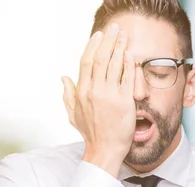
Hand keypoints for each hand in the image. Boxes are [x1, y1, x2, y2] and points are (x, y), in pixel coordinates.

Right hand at [61, 23, 135, 176]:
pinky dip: (129, 65)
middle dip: (108, 40)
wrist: (104, 150)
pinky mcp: (124, 102)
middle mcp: (94, 91)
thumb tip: (63, 78)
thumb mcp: (73, 113)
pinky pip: (127, 79)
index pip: (86, 62)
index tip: (99, 36)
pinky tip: (131, 55)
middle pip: (101, 58)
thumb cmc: (90, 133)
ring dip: (120, 47)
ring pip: (114, 65)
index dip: (93, 46)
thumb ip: (68, 94)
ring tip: (124, 36)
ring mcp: (109, 96)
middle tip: (115, 28)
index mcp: (82, 91)